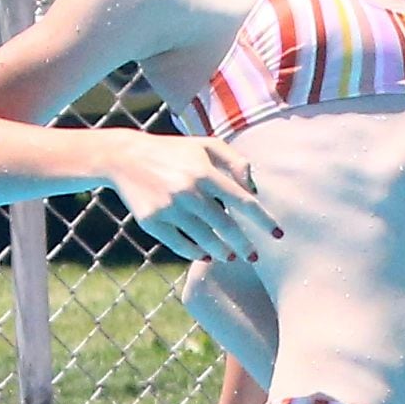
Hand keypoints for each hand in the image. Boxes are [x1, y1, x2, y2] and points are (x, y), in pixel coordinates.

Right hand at [110, 132, 284, 262]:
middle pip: (226, 227)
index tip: (278, 236)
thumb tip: (254, 190)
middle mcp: (188, 191)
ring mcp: (169, 209)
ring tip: (229, 255)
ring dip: (222, 251)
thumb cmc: (174, 152)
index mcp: (205, 172)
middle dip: (244, 245)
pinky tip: (206, 253)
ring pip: (205, 240)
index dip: (264, 221)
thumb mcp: (207, 146)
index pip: (243, 202)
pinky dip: (196, 252)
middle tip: (254, 256)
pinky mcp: (152, 222)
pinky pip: (180, 245)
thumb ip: (236, 162)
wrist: (126, 157)